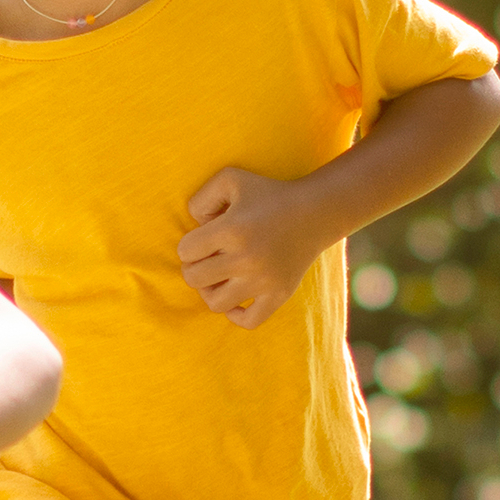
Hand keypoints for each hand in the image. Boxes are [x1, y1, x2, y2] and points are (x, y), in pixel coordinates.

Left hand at [172, 165, 328, 327]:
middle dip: (195, 267)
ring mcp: (264, 281)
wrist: (314, 212)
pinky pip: (249, 321)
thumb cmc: (267, 194)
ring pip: (215, 304)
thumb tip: (193, 227)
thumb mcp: (230, 178)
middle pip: (194, 279)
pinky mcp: (279, 295)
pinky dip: (237, 315)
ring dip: (210, 291)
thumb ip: (200, 198)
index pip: (185, 251)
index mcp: (232, 230)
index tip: (204, 238)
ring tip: (219, 277)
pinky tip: (237, 298)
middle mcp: (247, 259)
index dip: (189, 244)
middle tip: (208, 258)